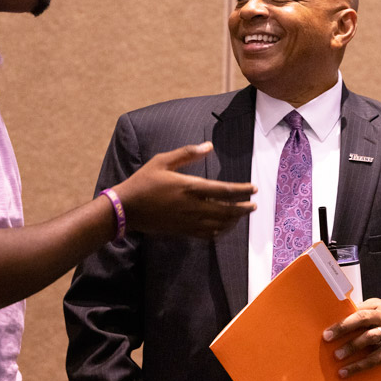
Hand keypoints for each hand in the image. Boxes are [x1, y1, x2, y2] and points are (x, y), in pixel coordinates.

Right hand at [114, 141, 255, 238]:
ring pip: (220, 224)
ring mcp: (188, 221)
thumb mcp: (162, 160)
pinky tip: (223, 226)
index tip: (253, 189)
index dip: (242, 190)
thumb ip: (187, 153)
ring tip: (241, 215)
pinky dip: (220, 231)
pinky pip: (207, 234)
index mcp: (190, 187)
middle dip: (243, 208)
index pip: (225, 190)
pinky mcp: (182, 231)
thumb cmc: (143, 181)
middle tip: (253, 205)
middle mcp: (193, 206)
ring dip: (234, 220)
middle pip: (227, 210)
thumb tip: (208, 146)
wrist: (126, 209)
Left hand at [322, 299, 380, 377]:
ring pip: (370, 339)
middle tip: (327, 338)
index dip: (343, 321)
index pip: (358, 312)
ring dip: (352, 347)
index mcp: (377, 308)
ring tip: (337, 355)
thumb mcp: (374, 307)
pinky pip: (374, 360)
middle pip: (363, 321)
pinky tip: (345, 371)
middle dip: (344, 329)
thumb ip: (359, 311)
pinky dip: (358, 367)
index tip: (328, 329)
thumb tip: (335, 318)